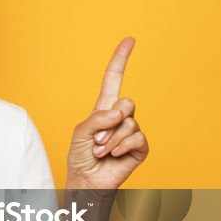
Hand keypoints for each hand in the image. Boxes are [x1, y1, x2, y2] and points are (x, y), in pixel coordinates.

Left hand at [66, 36, 148, 189]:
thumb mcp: (81, 132)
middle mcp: (120, 117)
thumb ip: (98, 118)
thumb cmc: (80, 156)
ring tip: (101, 151)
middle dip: (109, 122)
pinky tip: (114, 156)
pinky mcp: (140, 148)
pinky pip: (137, 138)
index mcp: (104, 108)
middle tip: (97, 140)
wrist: (86, 181)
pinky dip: (122, 148)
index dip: (121, 59)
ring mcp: (132, 132)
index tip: (129, 39)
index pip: (114, 79)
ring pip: (129, 123)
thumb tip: (121, 112)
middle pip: (127, 102)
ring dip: (111, 140)